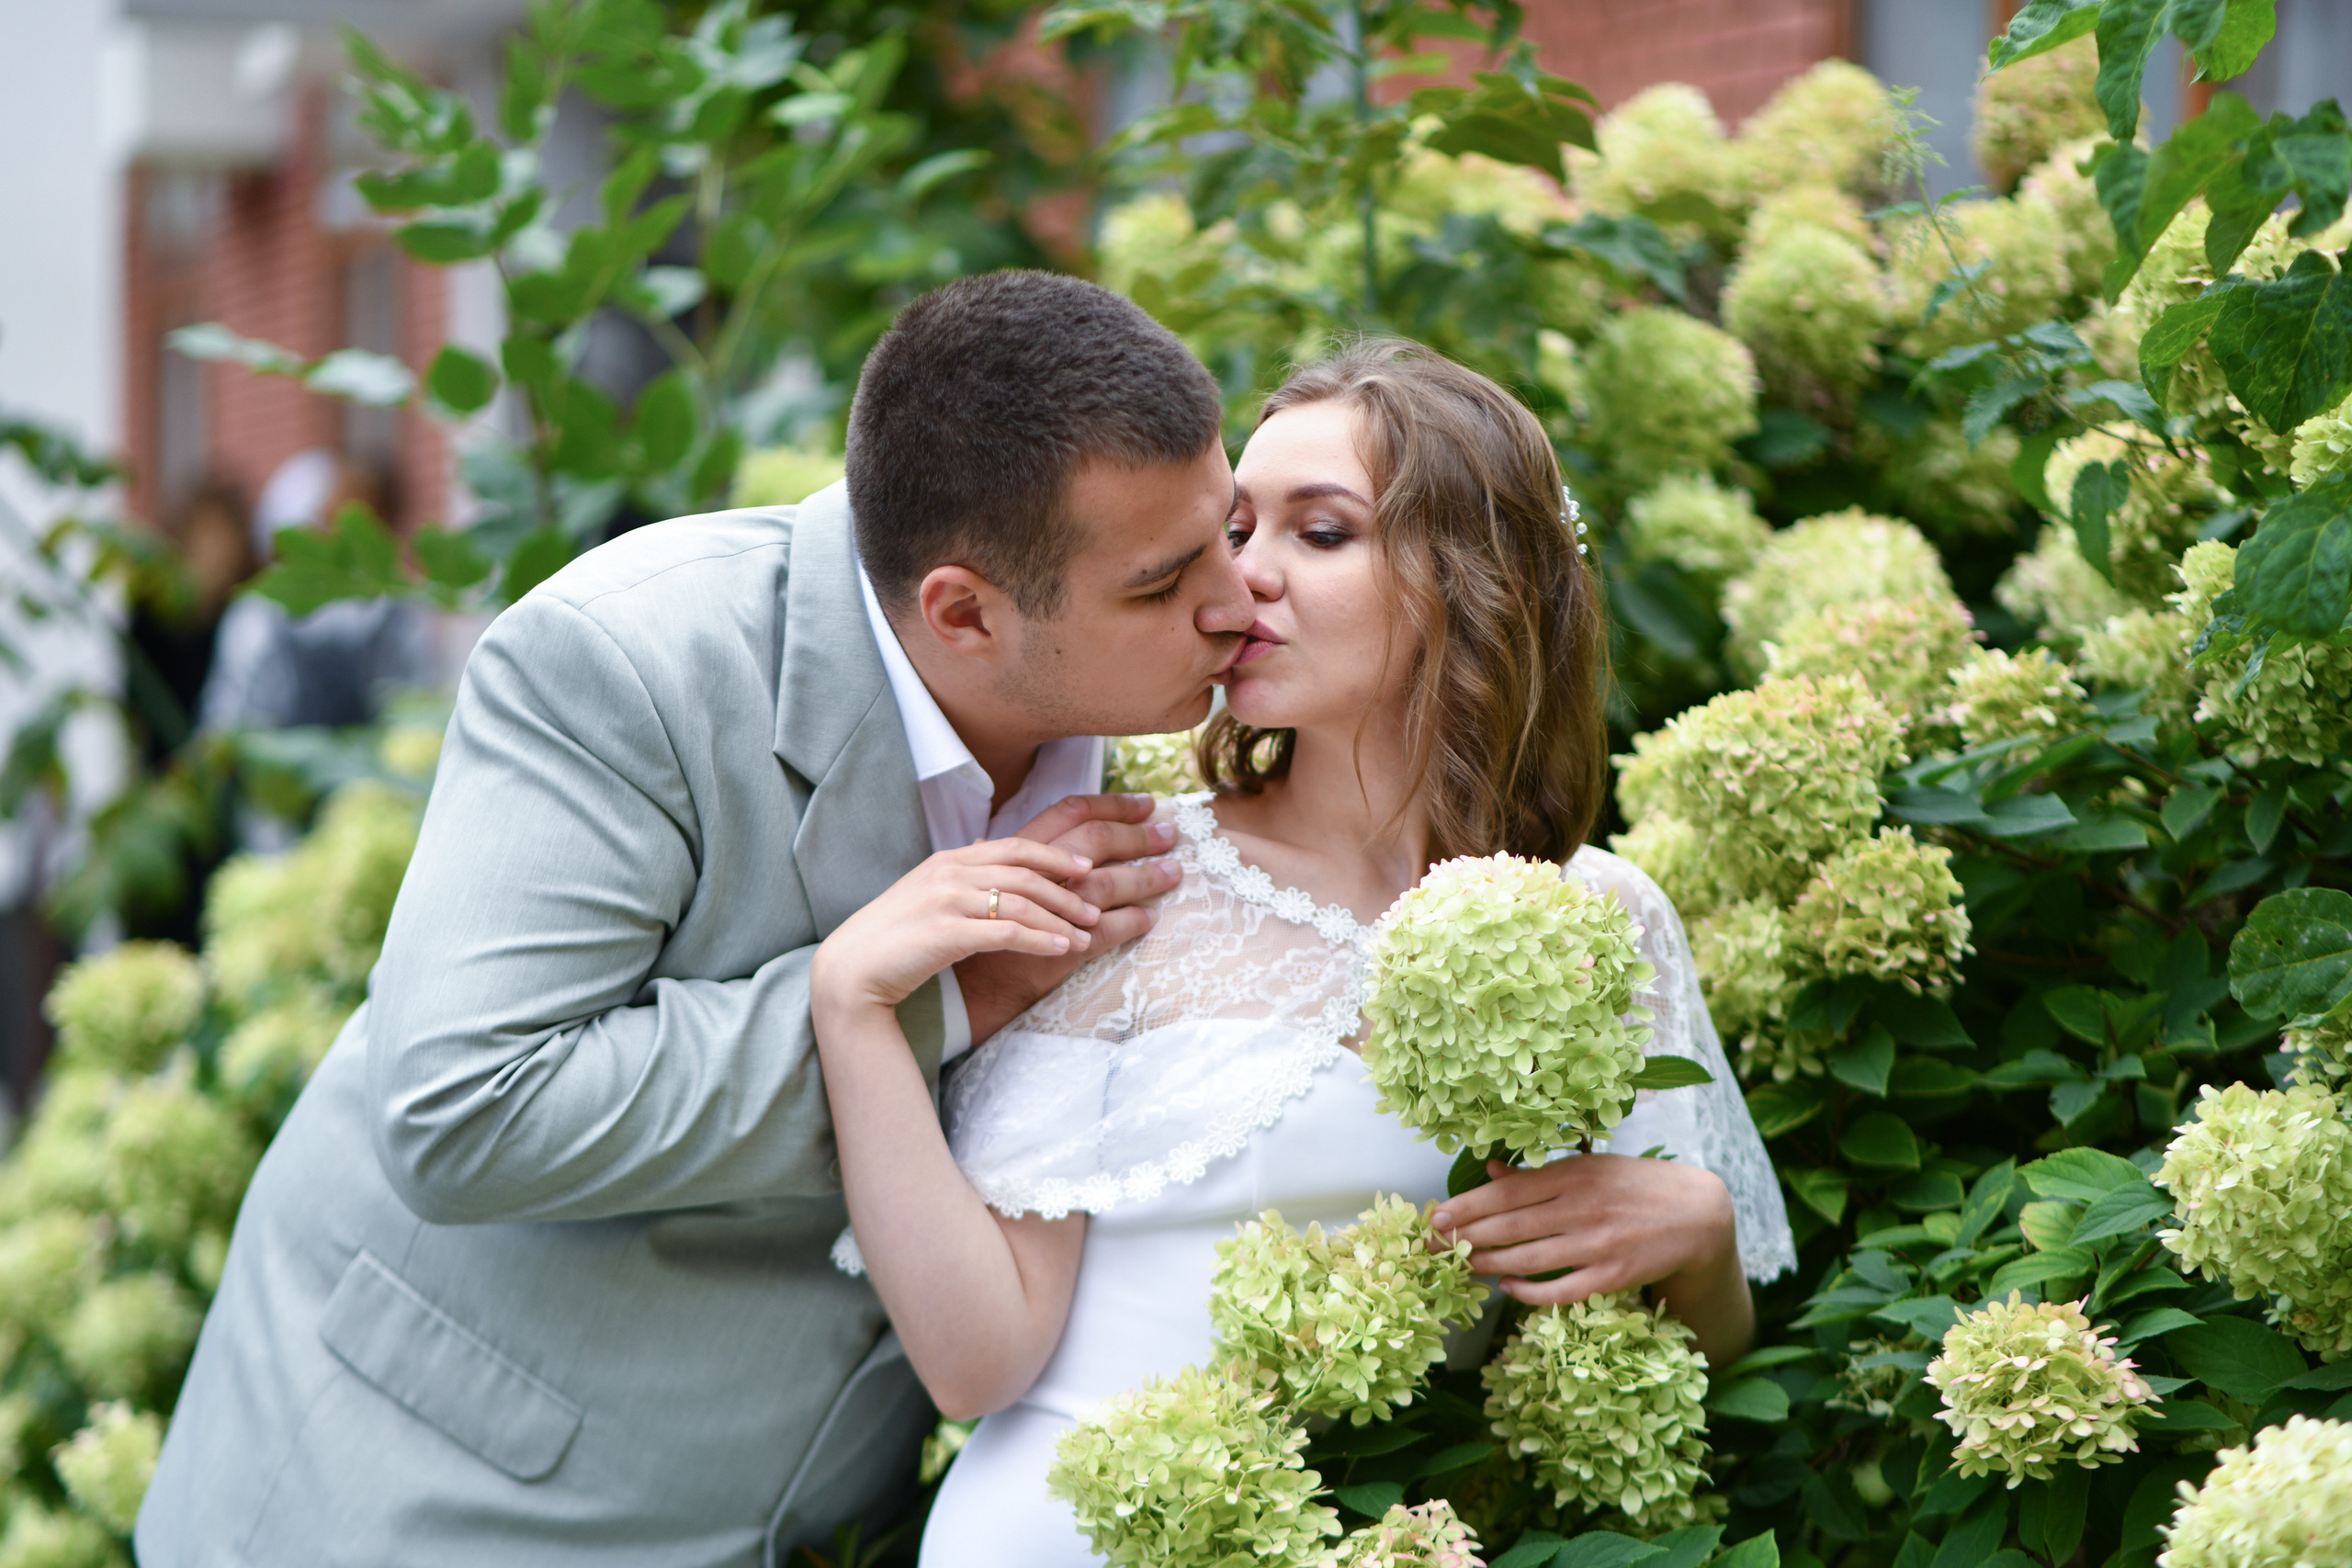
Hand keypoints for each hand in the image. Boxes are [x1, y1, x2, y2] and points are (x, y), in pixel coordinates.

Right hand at [812, 838, 1100, 1027]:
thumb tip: (990, 852)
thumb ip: (960, 875)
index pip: (1015, 846)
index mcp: (948, 859)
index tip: (1086, 865)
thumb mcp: (927, 894)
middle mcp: (950, 873)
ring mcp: (947, 901)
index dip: (1055, 853)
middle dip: (1067, 889)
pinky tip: (1062, 948)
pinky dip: (1040, 939)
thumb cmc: (892, 937)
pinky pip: (1007, 932)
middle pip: (1026, 872)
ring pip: (1021, 902)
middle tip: (1096, 907)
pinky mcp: (946, 933)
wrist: (851, 969)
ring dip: (1060, 918)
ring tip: (1086, 933)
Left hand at [1429, 1154, 1736, 1307]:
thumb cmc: (1634, 1186)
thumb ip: (1539, 1174)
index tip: (1437, 1215)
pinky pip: (1561, 1290)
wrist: (1696, 1214)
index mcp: (1573, 1174)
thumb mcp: (1589, 1167)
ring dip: (1489, 1264)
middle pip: (1511, 1225)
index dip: (1468, 1205)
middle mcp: (1581, 1207)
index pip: (1507, 1191)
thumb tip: (1492, 1170)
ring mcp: (1597, 1244)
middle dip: (1466, 1237)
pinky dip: (1529, 1292)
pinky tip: (1507, 1289)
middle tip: (1433, 1246)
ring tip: (1462, 1265)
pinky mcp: (1612, 1276)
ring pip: (1529, 1258)